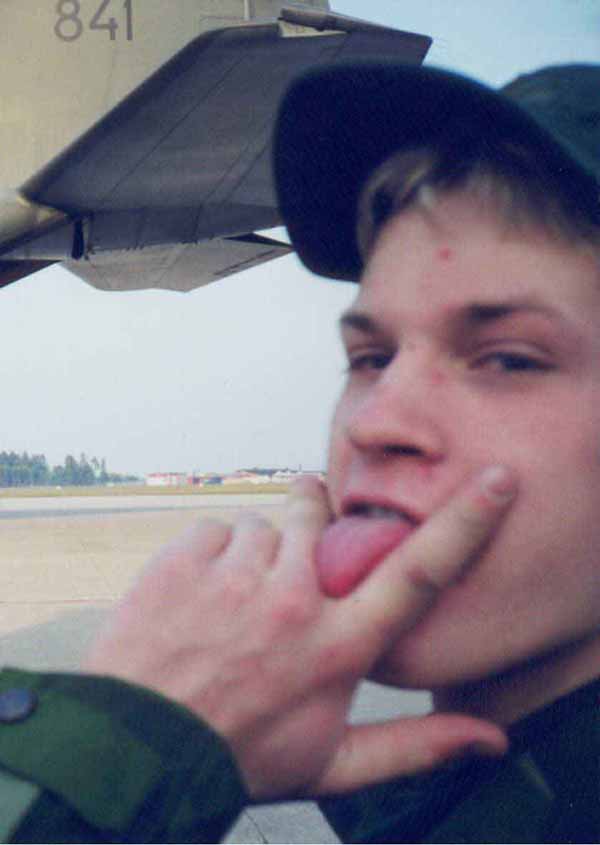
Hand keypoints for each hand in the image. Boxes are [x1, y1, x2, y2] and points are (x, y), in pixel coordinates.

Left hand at [83, 467, 515, 798]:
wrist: (138, 747)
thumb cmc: (240, 755)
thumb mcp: (332, 764)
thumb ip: (415, 747)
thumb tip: (491, 741)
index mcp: (337, 647)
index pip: (418, 574)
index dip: (466, 523)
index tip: (497, 481)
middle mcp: (293, 602)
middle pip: (321, 519)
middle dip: (311, 517)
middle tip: (285, 562)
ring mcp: (236, 578)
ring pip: (265, 524)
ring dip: (256, 554)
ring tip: (234, 605)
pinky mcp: (186, 560)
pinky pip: (216, 529)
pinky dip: (212, 554)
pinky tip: (199, 598)